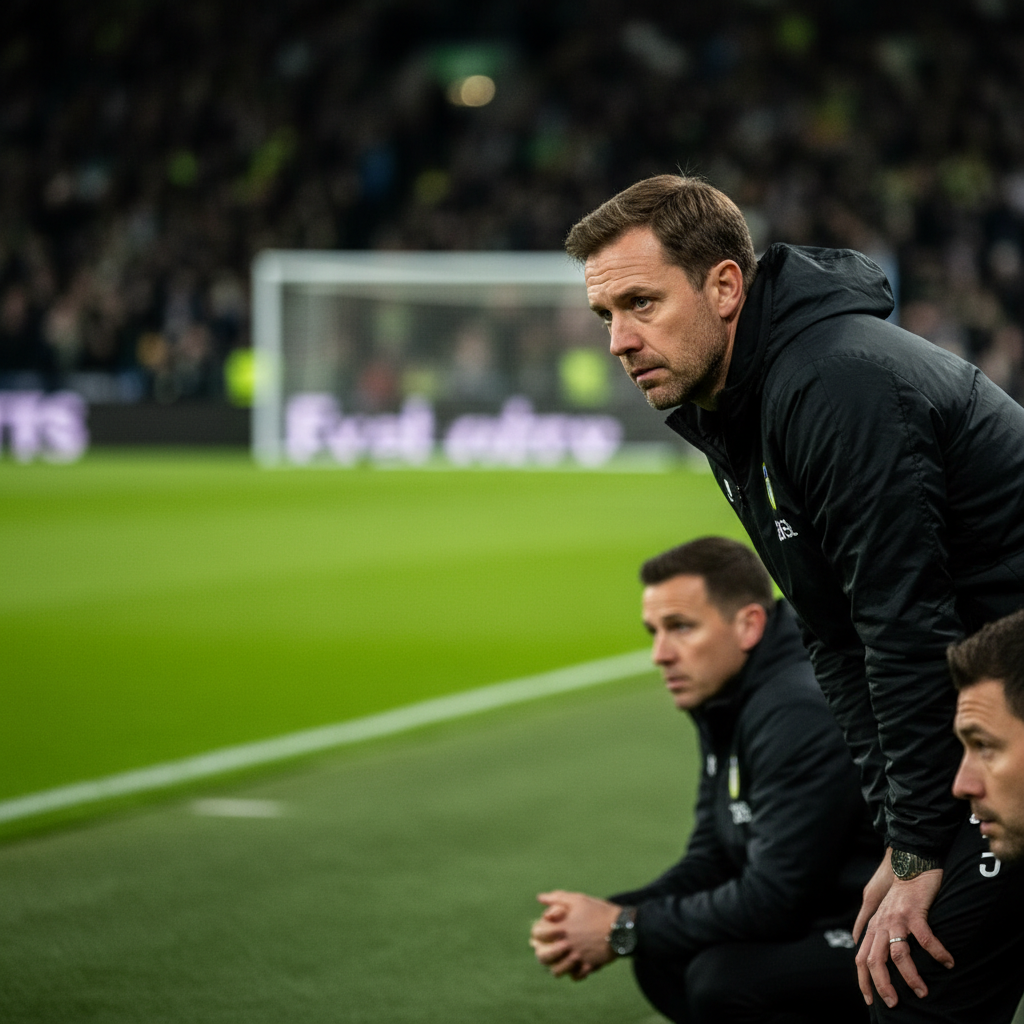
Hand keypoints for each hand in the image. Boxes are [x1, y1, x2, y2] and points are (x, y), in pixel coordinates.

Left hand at [529, 890, 620, 980]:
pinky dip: (572, 973)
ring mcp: (579, 957)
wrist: (622, 926)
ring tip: (558, 960)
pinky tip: (574, 966)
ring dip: (556, 965)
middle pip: (544, 957)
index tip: (540, 931)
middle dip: (541, 954)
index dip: (536, 932)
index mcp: (564, 927)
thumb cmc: (599, 911)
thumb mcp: (578, 899)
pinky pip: (575, 976)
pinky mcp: (590, 965)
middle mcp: (569, 944)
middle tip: (544, 949)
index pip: (540, 934)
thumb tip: (540, 897)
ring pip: (558, 971)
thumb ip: (557, 898)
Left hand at [854, 864, 953, 1008]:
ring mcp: (896, 918)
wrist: (911, 865)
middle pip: (874, 961)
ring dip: (911, 977)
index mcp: (874, 928)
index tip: (871, 1001)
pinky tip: (949, 962)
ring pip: (898, 954)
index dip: (864, 981)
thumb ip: (881, 935)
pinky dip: (937, 953)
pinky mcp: (914, 912)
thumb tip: (878, 959)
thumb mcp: (886, 916)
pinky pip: (925, 939)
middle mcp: (881, 924)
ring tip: (923, 992)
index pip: (861, 959)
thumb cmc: (902, 896)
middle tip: (895, 1002)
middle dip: (883, 985)